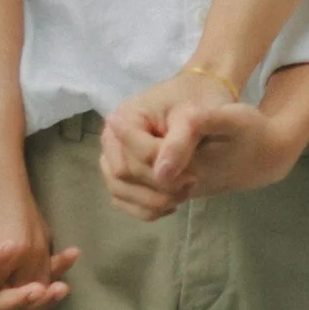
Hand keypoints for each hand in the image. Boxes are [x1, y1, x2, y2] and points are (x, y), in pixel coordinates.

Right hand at [101, 69, 243, 217]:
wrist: (197, 100)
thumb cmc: (194, 102)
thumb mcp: (192, 116)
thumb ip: (178, 143)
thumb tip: (162, 175)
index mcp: (124, 117)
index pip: (136, 155)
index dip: (165, 169)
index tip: (194, 175)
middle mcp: (111, 138)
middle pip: (123, 175)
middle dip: (158, 187)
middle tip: (190, 185)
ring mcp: (112, 157)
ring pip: (119, 191)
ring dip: (152, 201)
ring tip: (182, 195)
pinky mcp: (120, 175)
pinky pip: (123, 201)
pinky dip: (146, 209)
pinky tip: (171, 203)